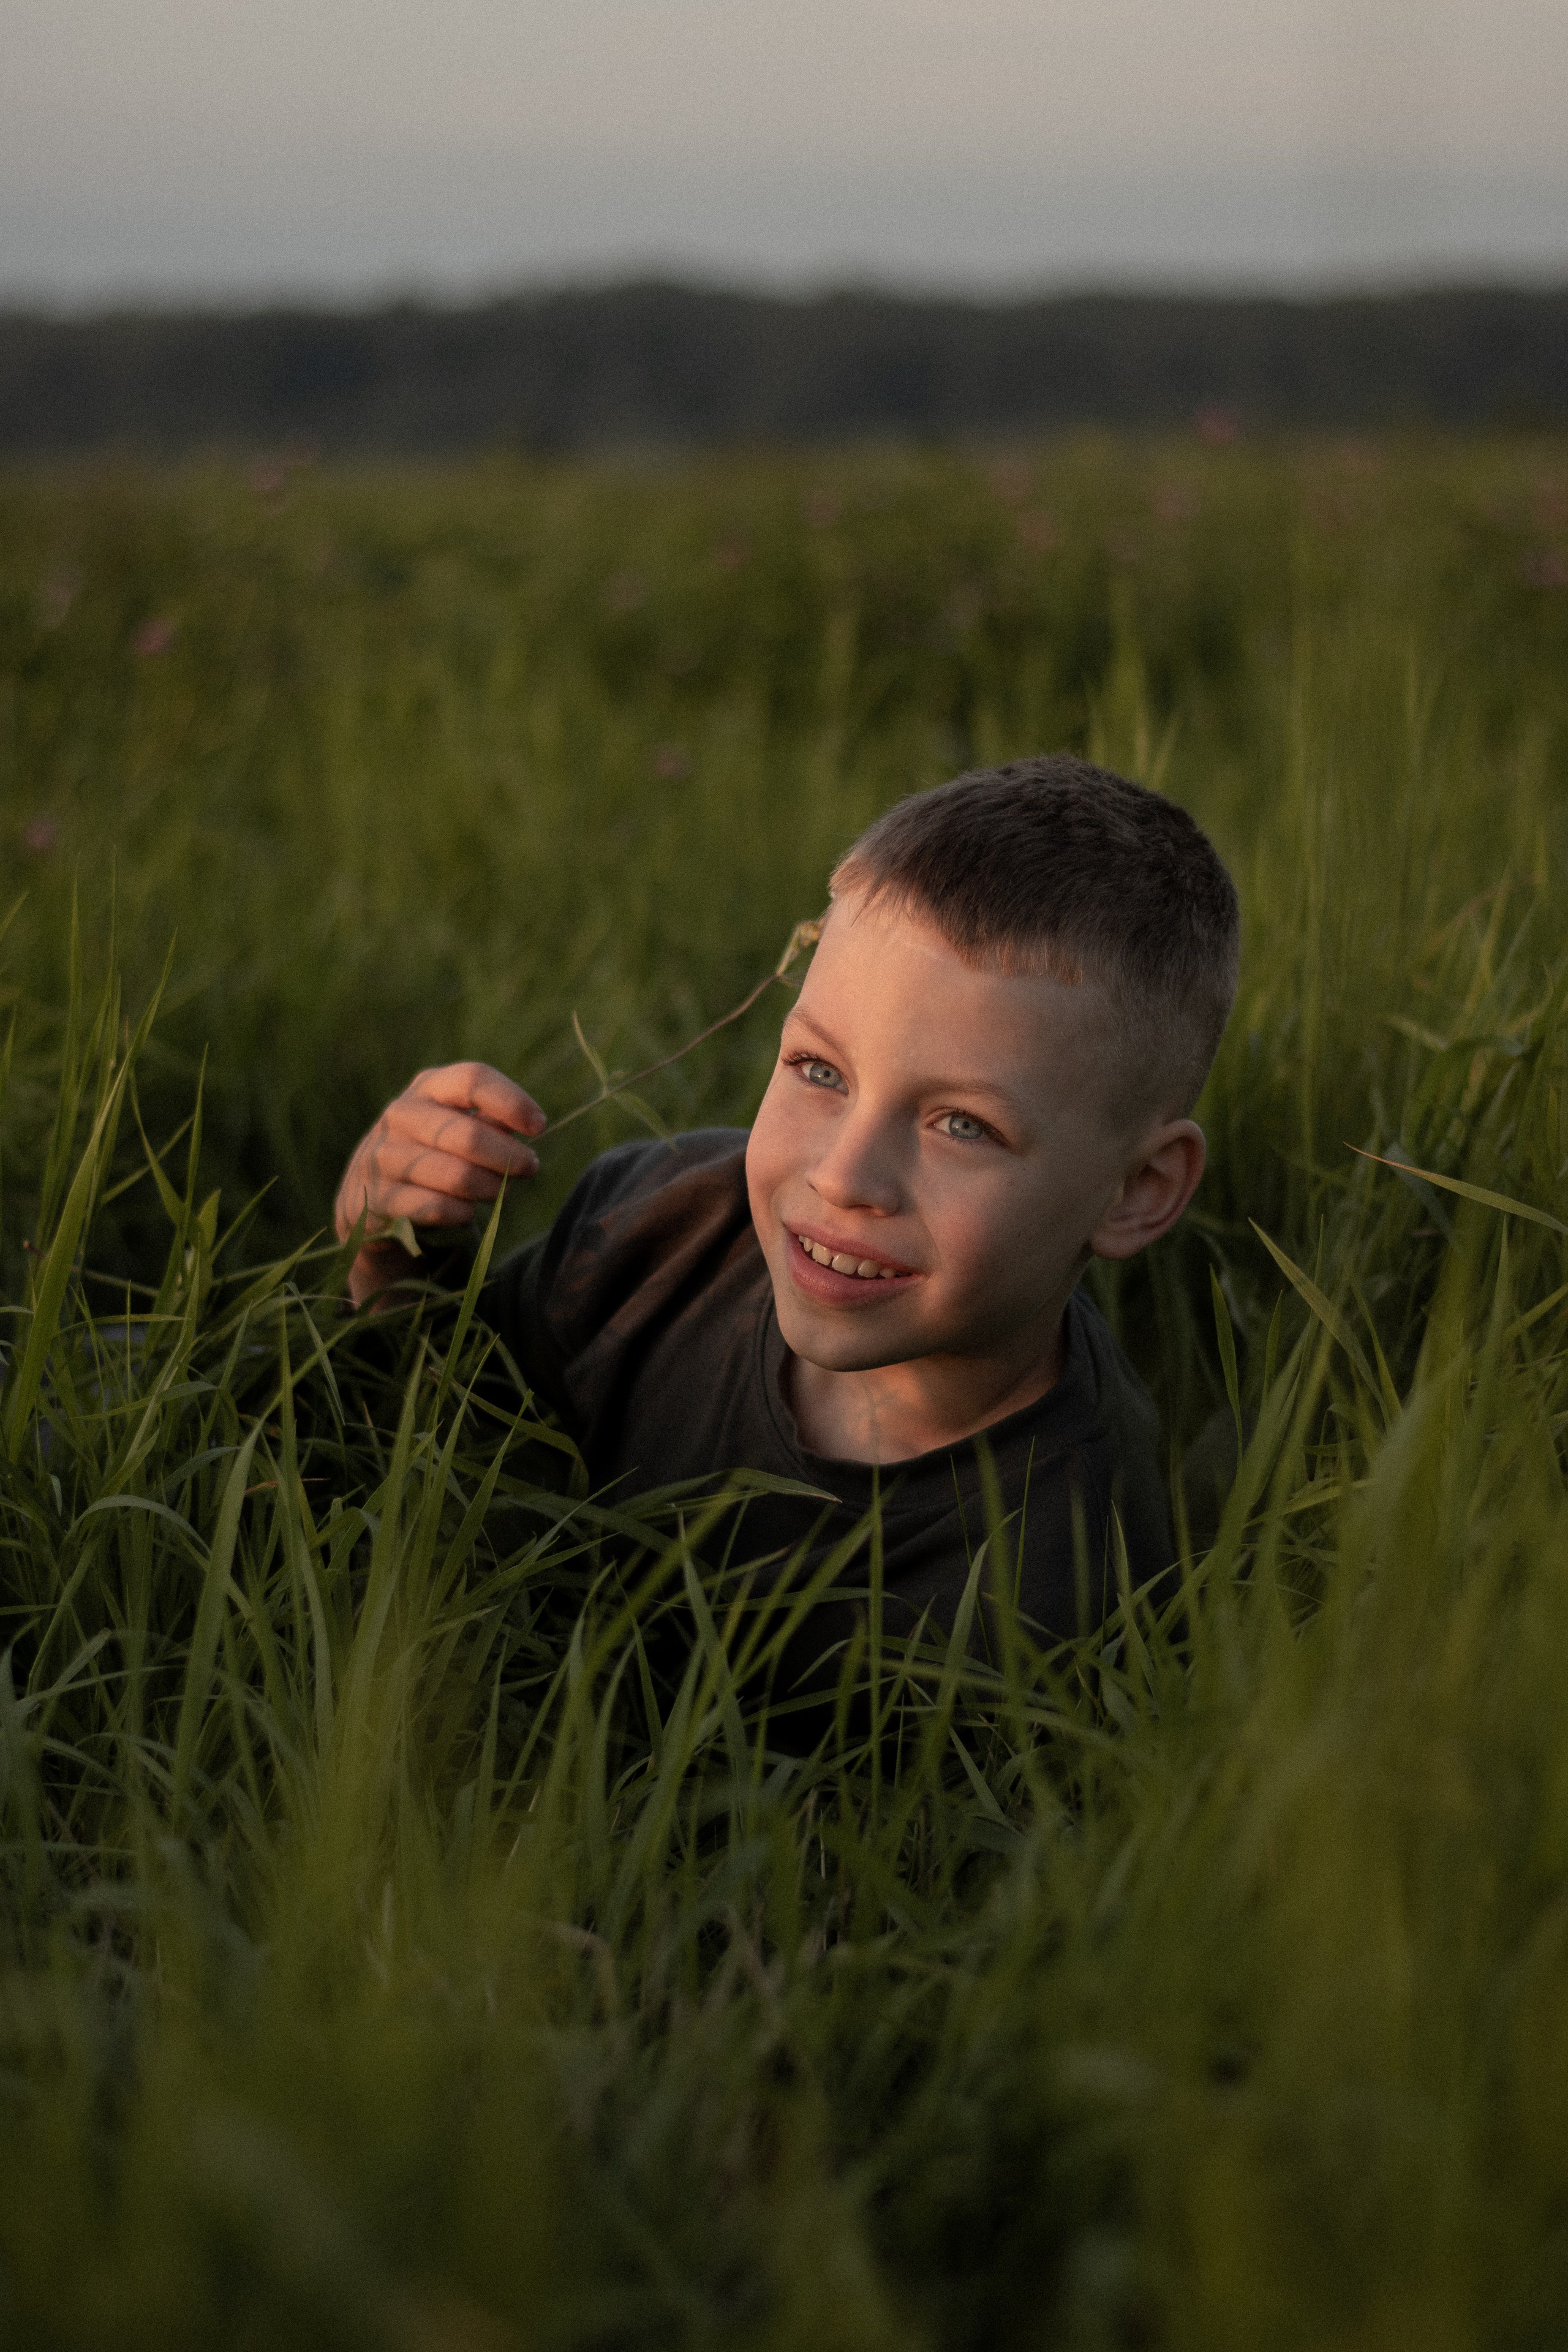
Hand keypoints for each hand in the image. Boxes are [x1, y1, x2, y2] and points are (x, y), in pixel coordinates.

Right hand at [334, 1062, 544, 1305]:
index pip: (472, 1080)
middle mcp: (401, 1114)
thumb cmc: (434, 1154)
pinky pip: (435, 1207)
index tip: (538, 1126)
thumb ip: (491, 1123)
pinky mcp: (377, 1197)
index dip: (511, 1102)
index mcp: (428, 1087)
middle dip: (509, 1157)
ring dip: (490, 1188)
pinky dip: (460, 1213)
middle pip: (469, 1135)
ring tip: (499, 1191)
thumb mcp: (458, 1128)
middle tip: (529, 1168)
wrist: (372, 1197)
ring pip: (457, 1176)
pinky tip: (466, 1211)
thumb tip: (529, 1126)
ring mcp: (384, 1155)